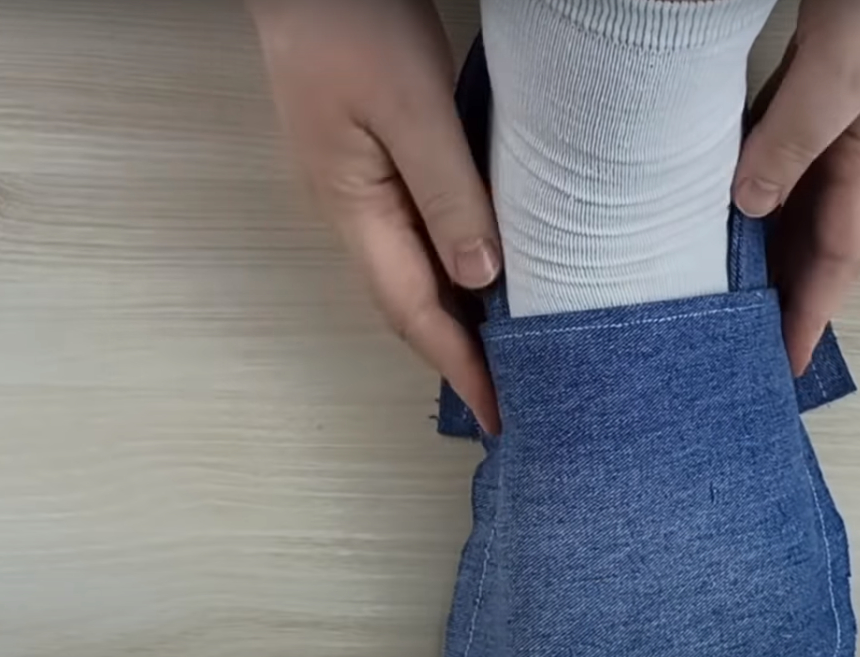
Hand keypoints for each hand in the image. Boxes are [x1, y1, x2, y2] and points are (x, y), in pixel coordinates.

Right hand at [251, 0, 502, 433]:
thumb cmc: (354, 25)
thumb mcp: (412, 108)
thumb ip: (447, 194)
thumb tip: (482, 281)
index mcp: (352, 209)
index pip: (412, 311)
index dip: (458, 366)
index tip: (500, 415)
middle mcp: (348, 212)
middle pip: (406, 304)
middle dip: (456, 357)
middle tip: (512, 399)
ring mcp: (353, 189)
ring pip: (409, 273)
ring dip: (453, 320)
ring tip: (504, 356)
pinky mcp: (367, 163)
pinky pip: (412, 237)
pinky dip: (449, 271)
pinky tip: (480, 276)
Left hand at [734, 0, 859, 374]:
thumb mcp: (841, 74)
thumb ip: (792, 139)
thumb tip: (749, 208)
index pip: (839, 259)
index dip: (810, 315)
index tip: (783, 368)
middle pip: (815, 238)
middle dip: (782, 293)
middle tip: (736, 341)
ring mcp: (838, 116)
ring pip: (793, 199)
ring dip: (762, 243)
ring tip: (718, 288)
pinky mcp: (817, 82)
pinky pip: (777, 151)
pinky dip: (749, 183)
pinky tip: (717, 200)